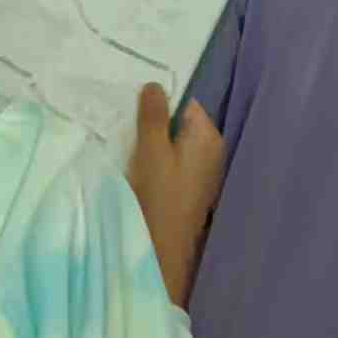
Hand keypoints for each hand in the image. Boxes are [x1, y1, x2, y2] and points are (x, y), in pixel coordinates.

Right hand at [126, 88, 227, 304]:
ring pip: (176, 146)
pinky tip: (139, 169)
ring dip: (154, 145)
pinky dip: (159, 163)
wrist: (165, 253)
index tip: (131, 104)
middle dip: (155, 123)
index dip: (159, 101)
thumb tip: (155, 84)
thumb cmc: (158, 197)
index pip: (186, 102)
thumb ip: (153, 116)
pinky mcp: (193, 192)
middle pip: (181, 124)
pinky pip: (175, 165)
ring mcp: (205, 173)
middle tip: (124, 125)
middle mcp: (213, 151)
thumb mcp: (150, 151)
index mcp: (208, 136)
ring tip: (128, 145)